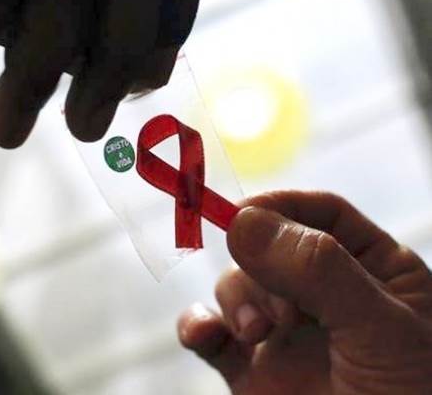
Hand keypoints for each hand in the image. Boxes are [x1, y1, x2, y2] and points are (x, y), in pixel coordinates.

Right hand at [178, 191, 431, 393]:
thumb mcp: (381, 330)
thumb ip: (319, 270)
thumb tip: (244, 221)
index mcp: (372, 274)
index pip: (322, 215)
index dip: (283, 206)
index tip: (245, 214)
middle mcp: (323, 297)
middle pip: (268, 247)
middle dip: (258, 268)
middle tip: (273, 306)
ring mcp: (284, 334)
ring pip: (236, 286)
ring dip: (234, 300)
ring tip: (256, 336)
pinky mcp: (251, 371)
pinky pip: (210, 335)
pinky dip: (197, 326)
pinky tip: (202, 335)